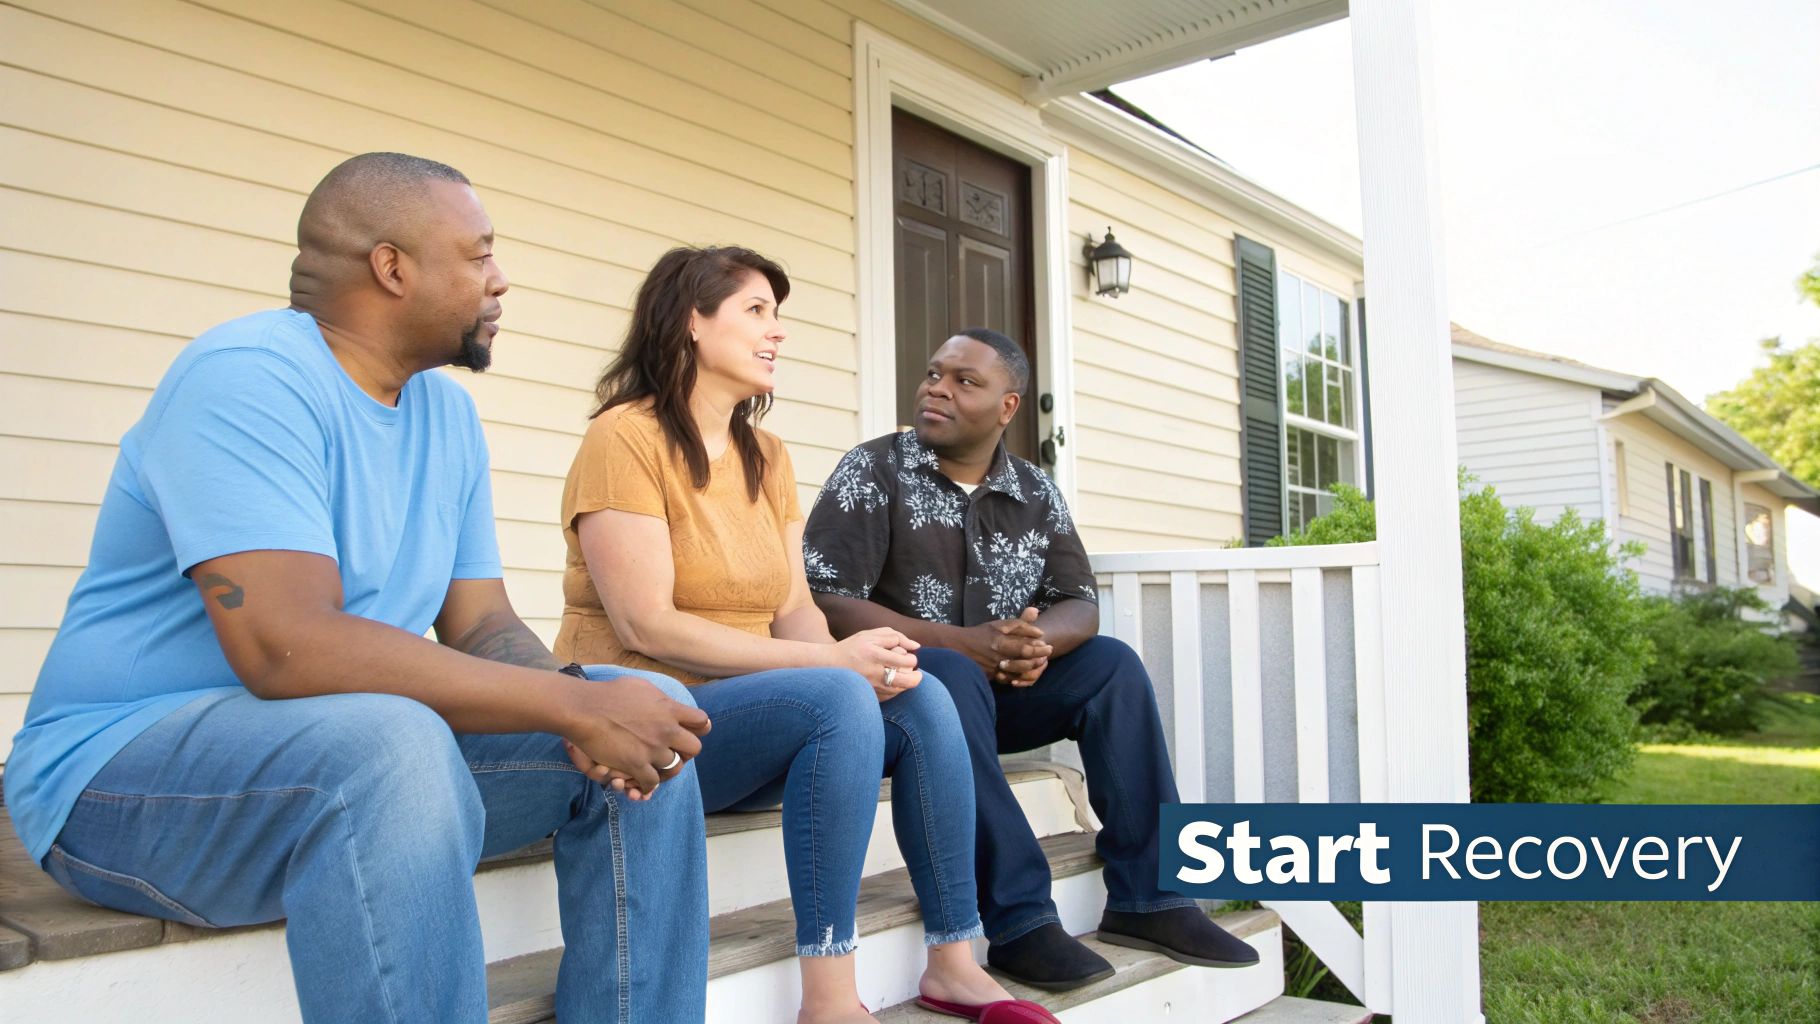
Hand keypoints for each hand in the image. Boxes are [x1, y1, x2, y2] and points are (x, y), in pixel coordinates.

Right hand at [561, 674, 710, 799]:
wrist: (584, 709)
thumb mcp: (641, 686)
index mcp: (670, 709)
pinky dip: (648, 786)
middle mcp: (667, 730)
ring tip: (660, 768)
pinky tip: (642, 785)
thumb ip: (660, 698)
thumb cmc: (608, 694)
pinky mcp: (636, 764)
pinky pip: (651, 782)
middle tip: (676, 752)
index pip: (702, 721)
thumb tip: (670, 704)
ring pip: (675, 767)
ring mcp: (653, 749)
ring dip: (667, 769)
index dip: (699, 728)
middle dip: (687, 752)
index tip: (693, 732)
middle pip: (694, 748)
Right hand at [829, 626, 921, 700]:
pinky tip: (892, 682)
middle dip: (916, 676)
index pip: (904, 661)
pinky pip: (891, 696)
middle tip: (915, 671)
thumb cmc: (853, 647)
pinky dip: (896, 689)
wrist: (829, 665)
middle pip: (906, 681)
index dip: (912, 659)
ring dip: (906, 682)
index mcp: (874, 655)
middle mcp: (873, 673)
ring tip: (901, 674)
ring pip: (900, 690)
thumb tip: (916, 646)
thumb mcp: (870, 635)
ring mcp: (871, 687)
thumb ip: (895, 636)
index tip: (909, 656)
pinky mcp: (869, 696)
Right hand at [962, 607, 1051, 683]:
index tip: (1046, 643)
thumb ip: (1019, 623)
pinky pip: (1010, 680)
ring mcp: (995, 669)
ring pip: (1019, 673)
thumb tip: (1037, 621)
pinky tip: (1028, 672)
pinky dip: (1021, 677)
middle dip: (1039, 657)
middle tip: (1048, 652)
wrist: (958, 648)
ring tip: (1040, 662)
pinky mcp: (992, 677)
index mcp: (1000, 642)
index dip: (1038, 646)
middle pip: (1024, 661)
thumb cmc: (981, 634)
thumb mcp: (999, 625)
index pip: (1025, 647)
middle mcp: (998, 657)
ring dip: (1032, 668)